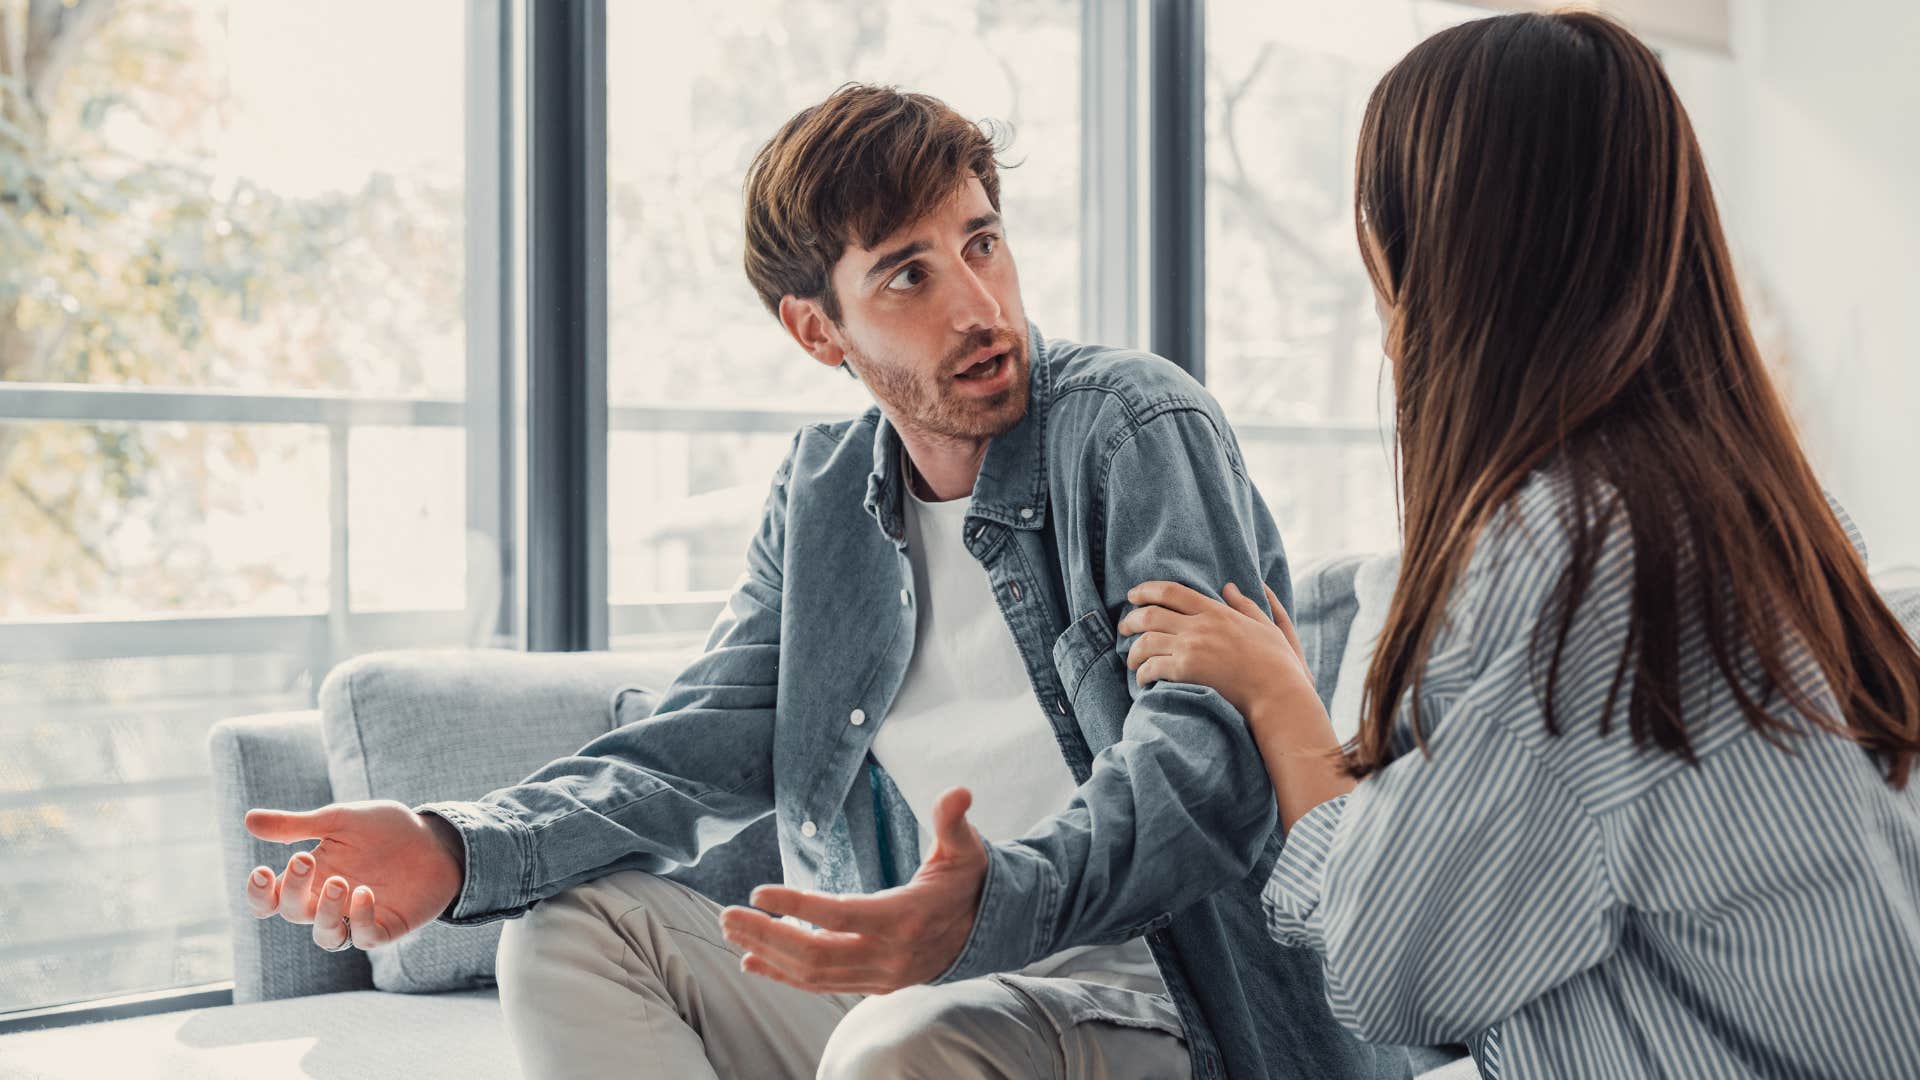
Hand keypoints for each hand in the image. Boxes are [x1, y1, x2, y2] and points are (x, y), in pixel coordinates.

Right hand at [243, 800, 466, 953]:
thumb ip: (297, 825)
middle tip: (306, 859)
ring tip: (340, 882)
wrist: (435, 838)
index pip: (271, 900)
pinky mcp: (386, 927)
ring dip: (326, 913)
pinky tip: (365, 894)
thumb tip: (248, 820)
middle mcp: (327, 903)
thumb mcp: (339, 820)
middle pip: (294, 913)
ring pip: (325, 935)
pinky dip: (361, 919)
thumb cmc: (384, 829)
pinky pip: (365, 937)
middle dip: (294, 890)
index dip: (259, 895)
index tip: (263, 872)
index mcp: (311, 878)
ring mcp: (356, 918)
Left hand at [719, 787, 986, 993]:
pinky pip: (822, 985)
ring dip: (768, 953)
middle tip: (726, 914)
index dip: (797, 907)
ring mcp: (880, 976)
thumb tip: (957, 792)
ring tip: (732, 931)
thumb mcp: (966, 848)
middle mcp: (889, 955)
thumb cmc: (967, 881)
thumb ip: (953, 821)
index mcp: (905, 917)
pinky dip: (784, 976)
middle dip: (766, 935)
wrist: (987, 930)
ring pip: (813, 974)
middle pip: (815, 953)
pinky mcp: (874, 985)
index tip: (757, 892)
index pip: (840, 916)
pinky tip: (753, 961)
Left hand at [1120, 580, 1352, 826]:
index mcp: (1216, 611)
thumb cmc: (1277, 663)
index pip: (1172, 591)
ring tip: (1131, 660)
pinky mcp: (1186, 671)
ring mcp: (1191, 647)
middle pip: (1150, 614)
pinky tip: (1143, 680)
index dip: (1146, 590)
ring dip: (1133, 651)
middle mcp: (1199, 625)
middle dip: (1131, 620)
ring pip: (1146, 641)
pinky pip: (1152, 667)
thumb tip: (1230, 587)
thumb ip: (1246, 604)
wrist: (1277, 692)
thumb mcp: (1265, 625)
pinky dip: (1142, 673)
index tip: (1133, 595)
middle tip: (1123, 627)